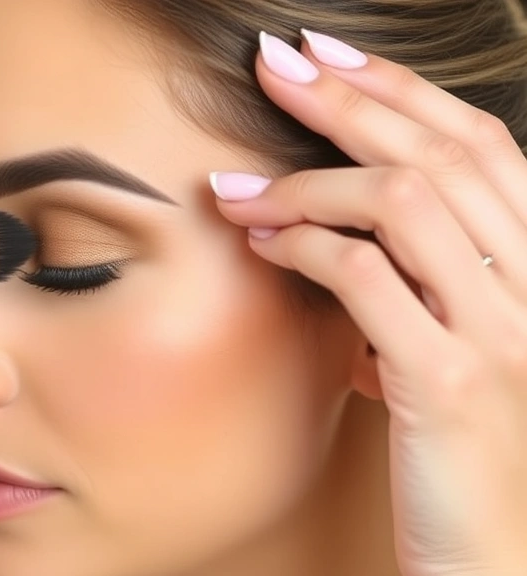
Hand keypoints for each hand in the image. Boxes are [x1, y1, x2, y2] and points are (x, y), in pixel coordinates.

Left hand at [212, 32, 526, 575]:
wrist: (497, 558)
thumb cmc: (464, 456)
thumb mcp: (450, 353)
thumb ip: (417, 290)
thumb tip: (332, 240)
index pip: (481, 145)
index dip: (403, 90)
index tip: (328, 55)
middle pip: (440, 156)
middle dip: (347, 101)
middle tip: (272, 65)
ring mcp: (505, 334)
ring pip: (404, 204)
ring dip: (306, 182)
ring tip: (237, 188)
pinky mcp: (451, 383)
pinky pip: (368, 279)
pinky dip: (306, 246)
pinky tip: (263, 242)